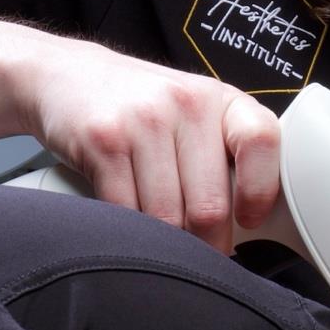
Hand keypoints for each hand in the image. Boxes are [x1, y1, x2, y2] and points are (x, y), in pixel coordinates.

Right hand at [19, 37, 281, 249]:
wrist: (68, 75)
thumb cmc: (142, 107)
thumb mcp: (195, 114)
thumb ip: (225, 156)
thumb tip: (250, 228)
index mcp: (221, 99)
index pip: (261, 142)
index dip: (259, 192)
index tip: (247, 220)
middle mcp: (186, 103)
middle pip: (209, 204)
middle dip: (205, 244)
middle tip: (197, 254)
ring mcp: (142, 120)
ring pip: (166, 217)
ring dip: (165, 244)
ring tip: (161, 240)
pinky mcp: (102, 141)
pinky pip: (126, 212)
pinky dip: (130, 231)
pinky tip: (130, 223)